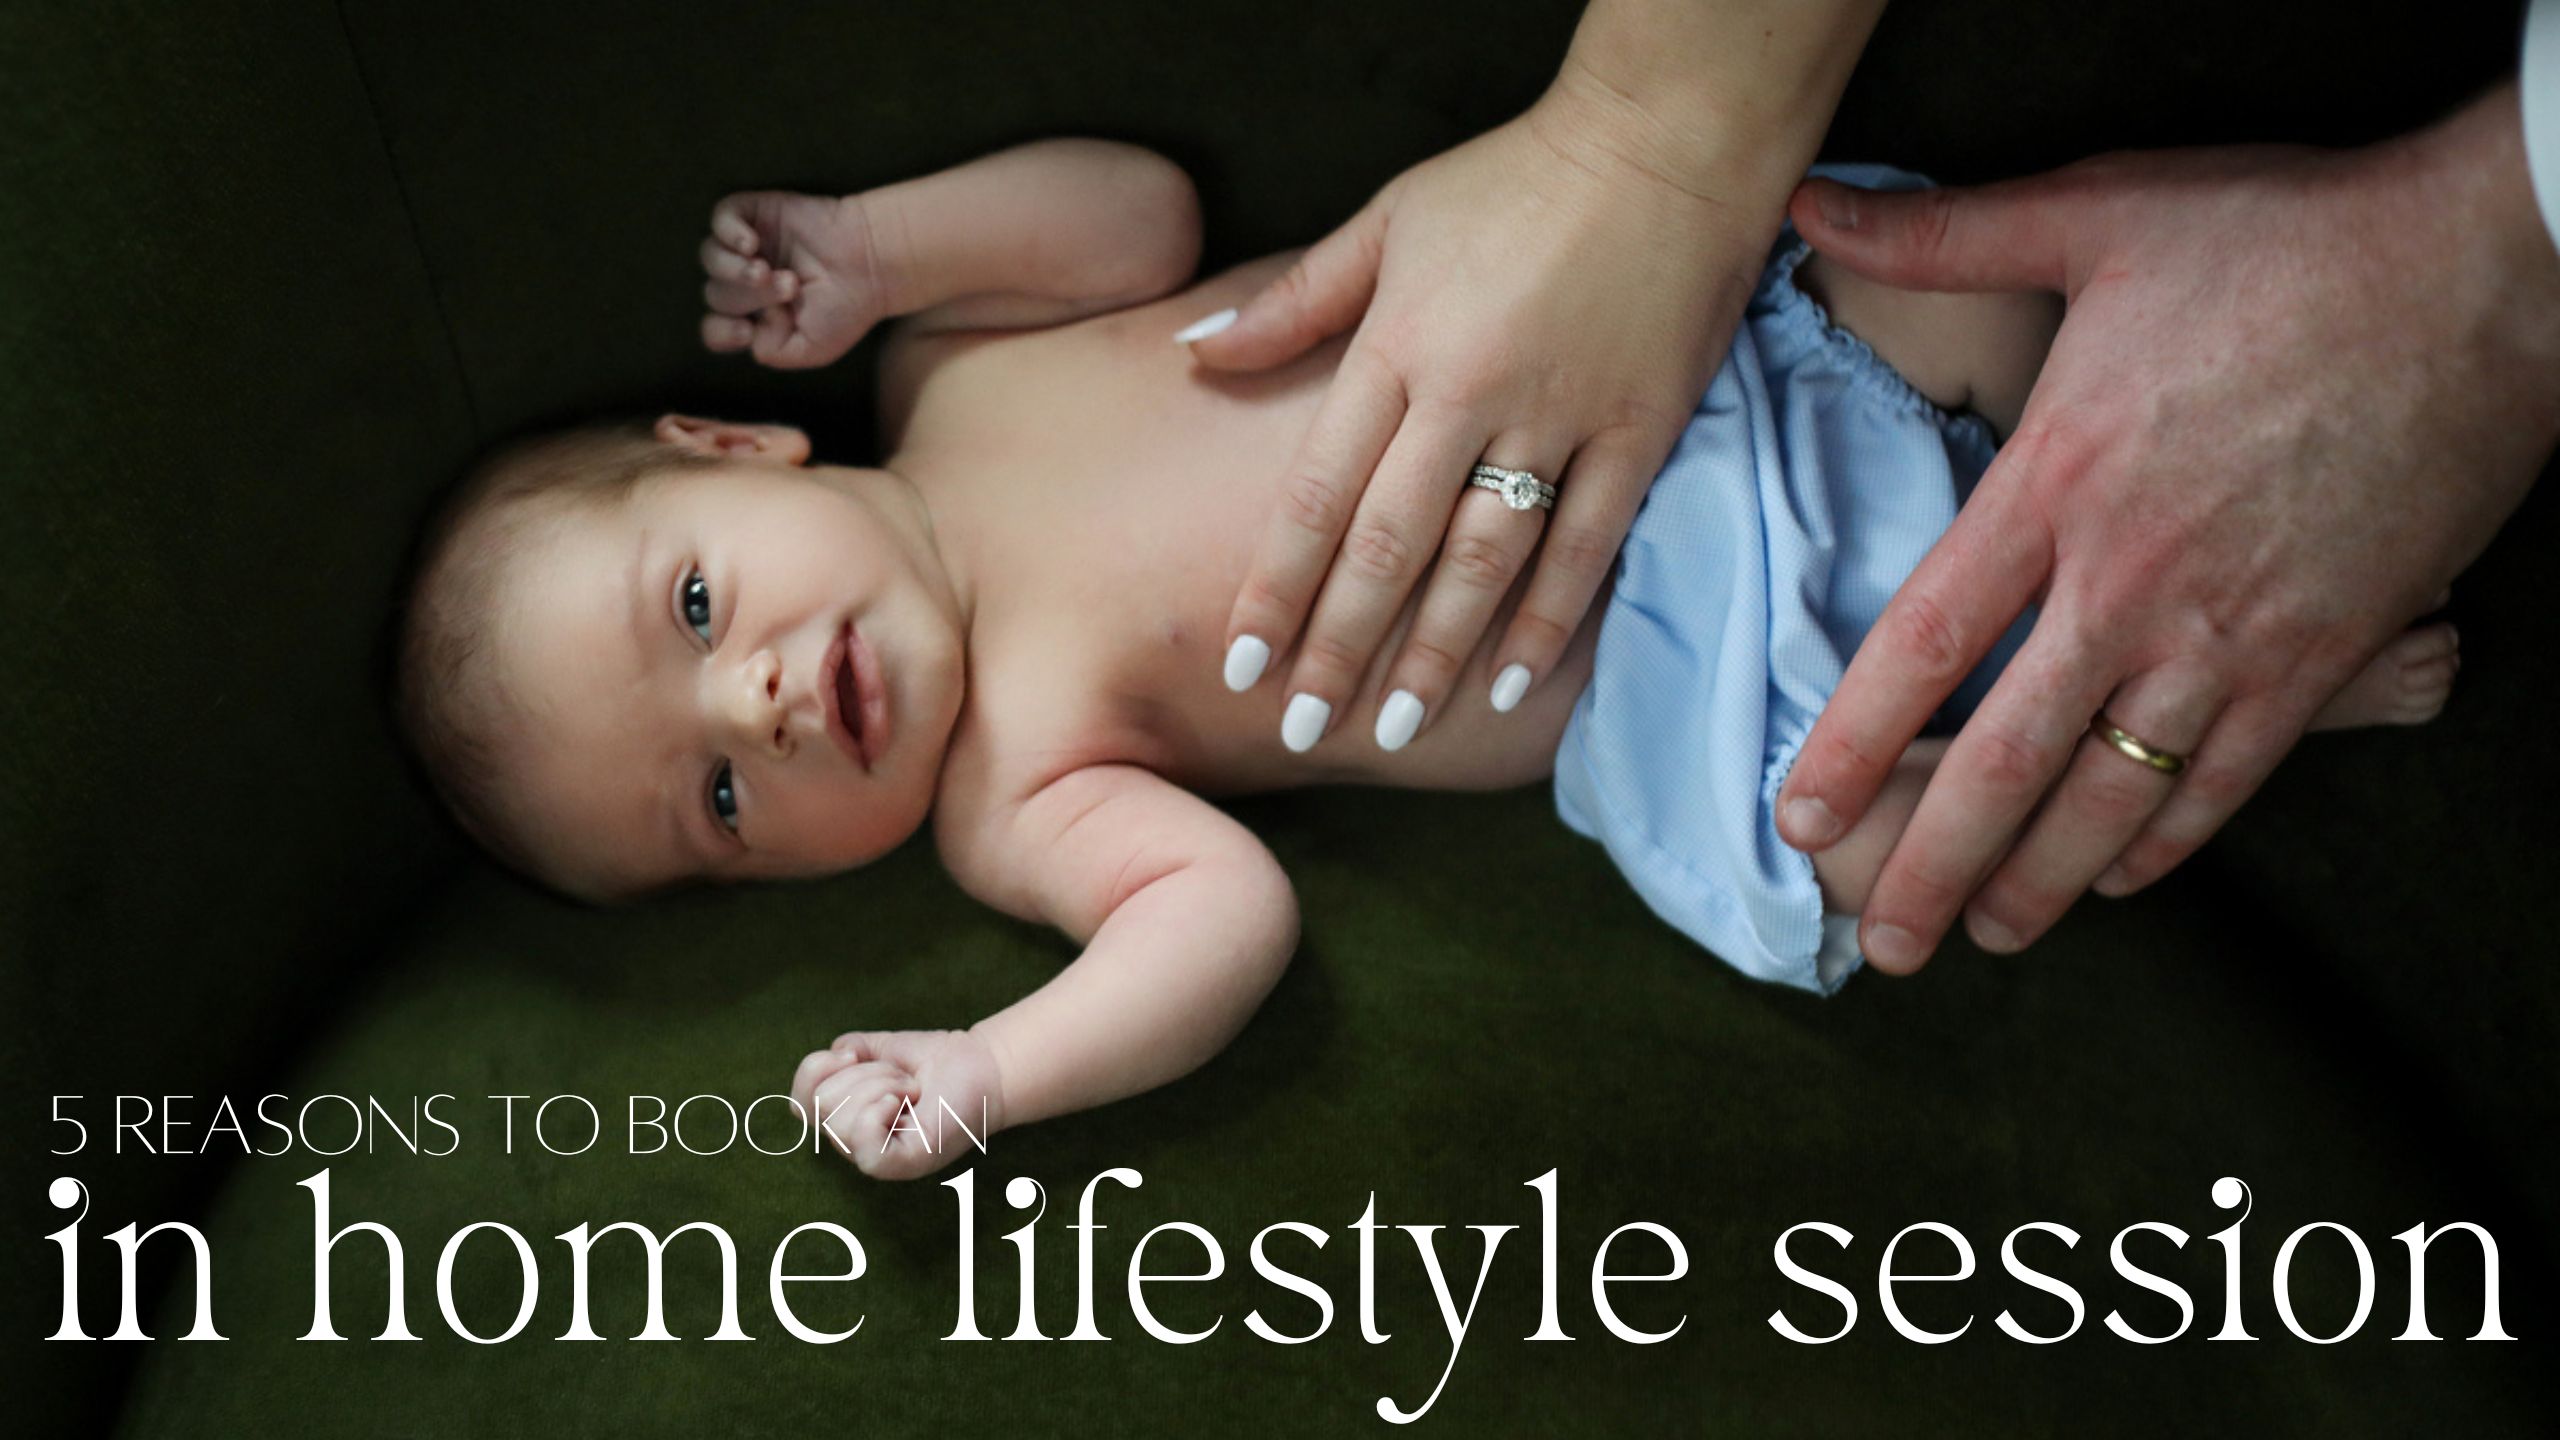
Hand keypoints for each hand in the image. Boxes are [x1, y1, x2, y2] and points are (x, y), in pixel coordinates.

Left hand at [699, 190, 886, 369]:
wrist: (872, 263)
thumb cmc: (846, 308)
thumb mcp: (812, 349)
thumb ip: (772, 352)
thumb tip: (748, 328)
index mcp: (757, 316)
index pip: (716, 329)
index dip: (721, 332)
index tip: (745, 331)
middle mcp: (747, 282)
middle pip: (717, 294)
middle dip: (749, 296)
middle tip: (790, 286)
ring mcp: (749, 247)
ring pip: (711, 258)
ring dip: (733, 270)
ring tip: (765, 269)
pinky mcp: (757, 214)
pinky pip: (720, 218)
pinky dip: (729, 232)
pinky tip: (751, 243)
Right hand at [791, 1028, 1007, 1181]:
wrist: (985, 1066)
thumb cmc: (937, 1062)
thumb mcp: (881, 1049)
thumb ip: (848, 1051)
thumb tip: (834, 1057)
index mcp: (847, 1120)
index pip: (799, 1102)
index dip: (816, 1068)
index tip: (855, 1054)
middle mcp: (857, 1145)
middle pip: (820, 1104)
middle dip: (864, 1075)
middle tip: (902, 1079)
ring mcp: (879, 1159)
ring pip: (840, 1120)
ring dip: (881, 1086)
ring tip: (913, 1091)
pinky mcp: (902, 1165)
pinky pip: (864, 1147)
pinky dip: (878, 1112)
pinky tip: (904, 1105)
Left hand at [1188, 77, 1791, 749]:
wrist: (1667, 141)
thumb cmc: (1514, 182)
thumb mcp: (1385, 222)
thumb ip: (1292, 302)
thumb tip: (1193, 355)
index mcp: (1396, 347)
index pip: (1316, 493)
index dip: (1276, 587)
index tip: (1241, 665)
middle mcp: (1468, 392)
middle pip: (1388, 545)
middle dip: (1339, 646)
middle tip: (1302, 730)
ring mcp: (1559, 415)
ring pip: (1483, 558)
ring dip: (1436, 652)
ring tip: (1393, 728)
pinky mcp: (1640, 430)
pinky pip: (1587, 545)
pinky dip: (1548, 621)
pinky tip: (1511, 689)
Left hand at [1774, 84, 2559, 972]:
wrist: (2491, 270)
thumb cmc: (2291, 238)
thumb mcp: (2099, 211)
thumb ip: (1943, 231)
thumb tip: (1812, 208)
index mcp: (2059, 484)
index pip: (1924, 643)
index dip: (1853, 743)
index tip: (1796, 817)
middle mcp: (2133, 581)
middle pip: (2006, 758)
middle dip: (1932, 863)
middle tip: (1877, 942)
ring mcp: (2234, 631)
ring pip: (2115, 793)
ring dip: (2042, 881)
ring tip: (1984, 938)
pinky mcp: (2326, 654)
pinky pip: (2232, 778)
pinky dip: (2171, 839)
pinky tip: (2122, 878)